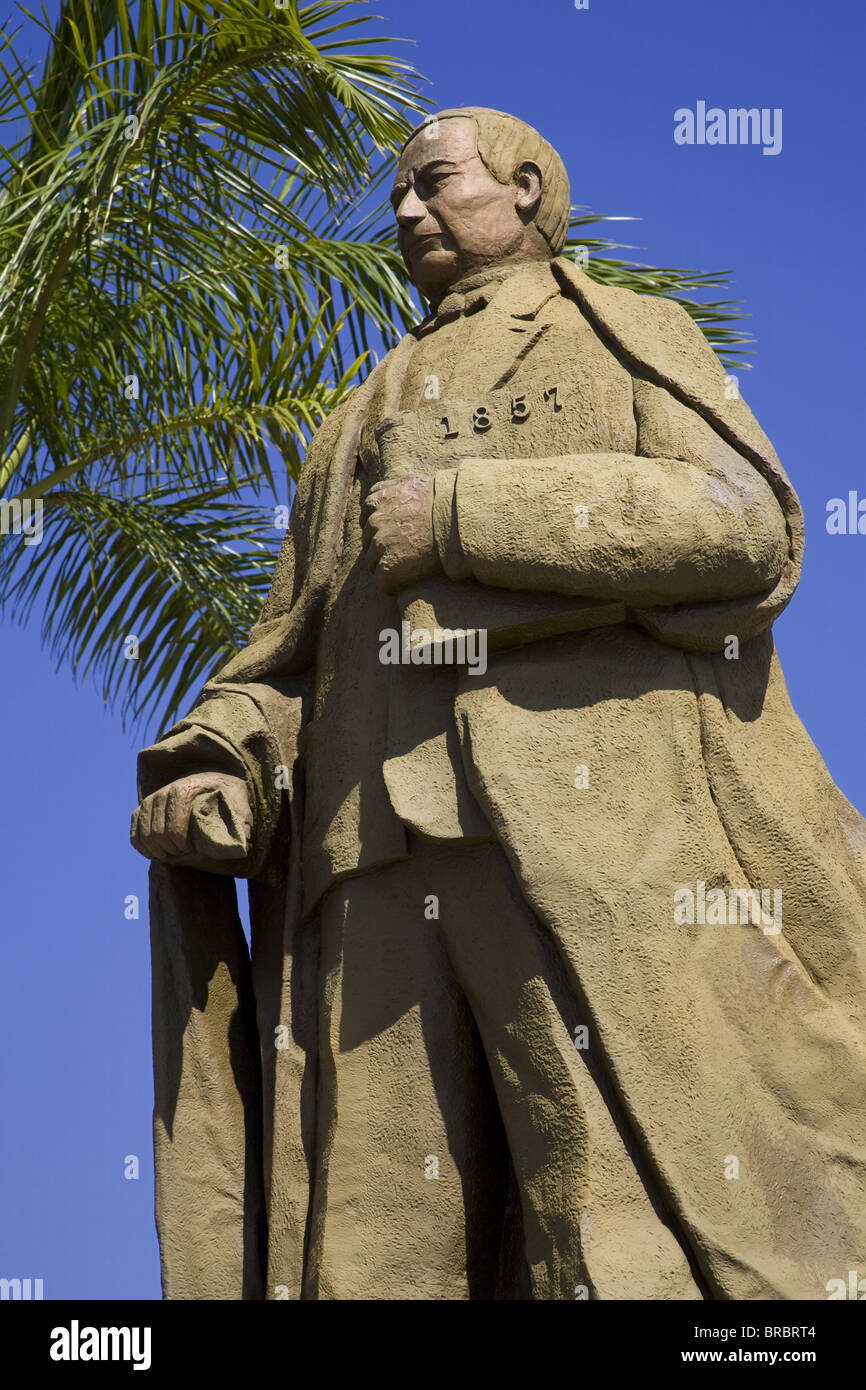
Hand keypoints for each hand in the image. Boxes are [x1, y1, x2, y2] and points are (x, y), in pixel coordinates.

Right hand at [130, 771, 252, 861]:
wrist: (210, 781)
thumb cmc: (227, 796)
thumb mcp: (239, 803)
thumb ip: (240, 820)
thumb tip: (241, 842)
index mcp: (186, 789)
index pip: (174, 825)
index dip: (180, 843)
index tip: (190, 850)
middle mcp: (164, 792)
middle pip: (157, 833)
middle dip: (170, 849)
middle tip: (182, 854)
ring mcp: (151, 800)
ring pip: (144, 834)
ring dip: (157, 850)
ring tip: (172, 854)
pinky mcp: (142, 809)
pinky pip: (134, 834)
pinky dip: (143, 848)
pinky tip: (157, 854)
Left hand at [361, 473, 440, 593]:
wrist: (458, 520)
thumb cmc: (444, 502)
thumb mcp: (415, 482)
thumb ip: (396, 486)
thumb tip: (389, 490)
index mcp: (378, 500)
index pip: (367, 516)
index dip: (381, 526)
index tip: (395, 533)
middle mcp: (375, 520)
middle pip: (368, 540)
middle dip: (382, 546)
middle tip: (404, 552)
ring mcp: (380, 544)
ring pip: (372, 561)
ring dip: (386, 565)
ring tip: (406, 568)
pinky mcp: (389, 566)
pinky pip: (382, 581)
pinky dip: (391, 585)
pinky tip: (403, 583)